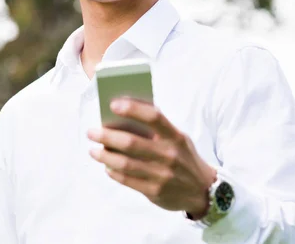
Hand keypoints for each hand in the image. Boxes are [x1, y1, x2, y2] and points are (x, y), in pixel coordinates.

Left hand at [87, 98, 216, 217]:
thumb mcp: (178, 139)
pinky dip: (113, 172)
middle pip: (131, 143)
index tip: (113, 104)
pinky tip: (106, 166)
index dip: (133, 109)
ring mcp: (162, 175)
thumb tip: (124, 116)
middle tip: (92, 131)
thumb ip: (157, 129)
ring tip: (93, 150)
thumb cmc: (183, 157)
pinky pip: (127, 180)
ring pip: (125, 164)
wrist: (202, 190)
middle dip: (107, 136)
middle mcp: (169, 155)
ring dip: (105, 156)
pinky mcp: (155, 192)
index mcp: (175, 136)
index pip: (153, 117)